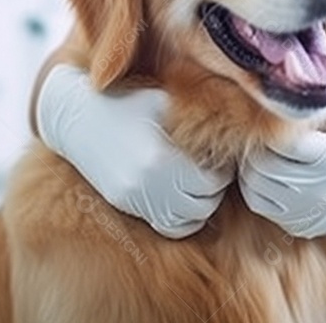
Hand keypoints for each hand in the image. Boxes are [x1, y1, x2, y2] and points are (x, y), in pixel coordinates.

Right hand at [37, 64, 232, 237]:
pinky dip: (181, 215)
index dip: (221, 166)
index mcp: (162, 157)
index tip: (213, 151)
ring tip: (190, 175)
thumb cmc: (132, 101)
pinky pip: (169, 225)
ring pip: (190, 219)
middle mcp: (147, 183)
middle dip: (212, 184)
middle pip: (206, 201)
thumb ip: (201, 112)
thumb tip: (246, 116)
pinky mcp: (127, 204)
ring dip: (199, 201)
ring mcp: (135, 197)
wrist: (79, 115)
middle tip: (204, 163)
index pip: (216, 180)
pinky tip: (177, 190)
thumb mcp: (167, 100)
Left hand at [239, 89, 325, 269]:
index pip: (288, 143)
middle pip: (265, 166)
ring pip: (254, 185)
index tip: (272, 121)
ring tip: (263, 152)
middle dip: (257, 147)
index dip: (272, 130)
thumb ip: (324, 96)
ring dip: (251, 165)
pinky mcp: (297, 225)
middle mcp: (322, 190)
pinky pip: (257, 203)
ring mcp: (308, 212)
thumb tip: (294, 73)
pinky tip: (265, 173)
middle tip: (260, 135)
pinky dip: (253, 185)